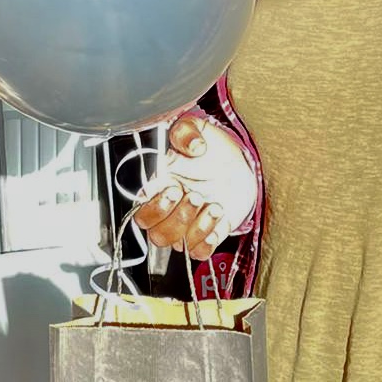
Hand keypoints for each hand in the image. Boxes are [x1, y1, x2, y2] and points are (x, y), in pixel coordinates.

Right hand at [132, 114, 256, 259]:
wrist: (241, 164)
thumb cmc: (212, 149)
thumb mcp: (197, 130)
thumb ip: (187, 132)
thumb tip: (193, 145)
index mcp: (159, 188)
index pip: (141, 212)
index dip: (155, 207)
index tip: (174, 189)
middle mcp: (170, 211)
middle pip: (157, 235)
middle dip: (178, 218)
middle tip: (196, 196)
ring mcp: (188, 225)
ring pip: (178, 245)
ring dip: (197, 228)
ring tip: (214, 206)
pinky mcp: (207, 234)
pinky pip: (200, 252)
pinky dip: (209, 239)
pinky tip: (219, 220)